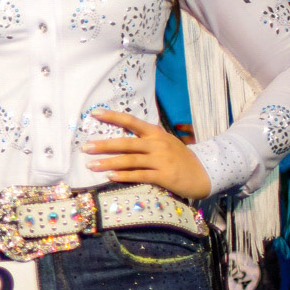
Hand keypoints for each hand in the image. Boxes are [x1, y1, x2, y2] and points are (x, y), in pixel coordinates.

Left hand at [82, 109, 210, 198]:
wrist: (204, 172)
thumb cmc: (178, 157)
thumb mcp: (164, 141)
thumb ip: (146, 138)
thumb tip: (121, 133)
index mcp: (155, 133)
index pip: (131, 121)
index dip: (113, 116)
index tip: (94, 113)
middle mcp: (157, 144)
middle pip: (126, 143)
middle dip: (104, 145)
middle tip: (85, 148)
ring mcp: (161, 160)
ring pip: (130, 160)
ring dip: (109, 163)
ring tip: (91, 165)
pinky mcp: (164, 176)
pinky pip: (140, 175)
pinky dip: (124, 176)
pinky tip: (111, 176)